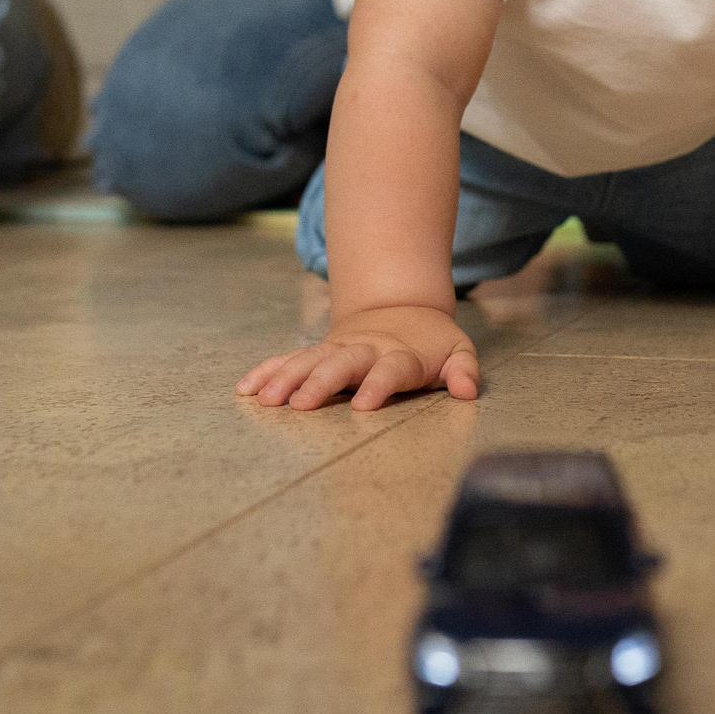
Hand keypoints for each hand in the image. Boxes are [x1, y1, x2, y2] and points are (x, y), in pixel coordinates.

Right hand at [238, 304, 480, 411]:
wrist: (402, 307)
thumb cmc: (431, 342)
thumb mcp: (458, 351)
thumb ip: (464, 371)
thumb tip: (469, 391)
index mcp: (401, 354)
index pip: (390, 369)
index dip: (378, 385)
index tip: (362, 406)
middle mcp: (365, 350)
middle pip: (341, 363)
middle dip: (320, 382)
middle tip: (300, 405)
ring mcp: (338, 349)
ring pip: (309, 360)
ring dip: (286, 377)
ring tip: (264, 399)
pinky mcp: (319, 352)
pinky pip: (290, 359)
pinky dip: (268, 370)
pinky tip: (246, 388)